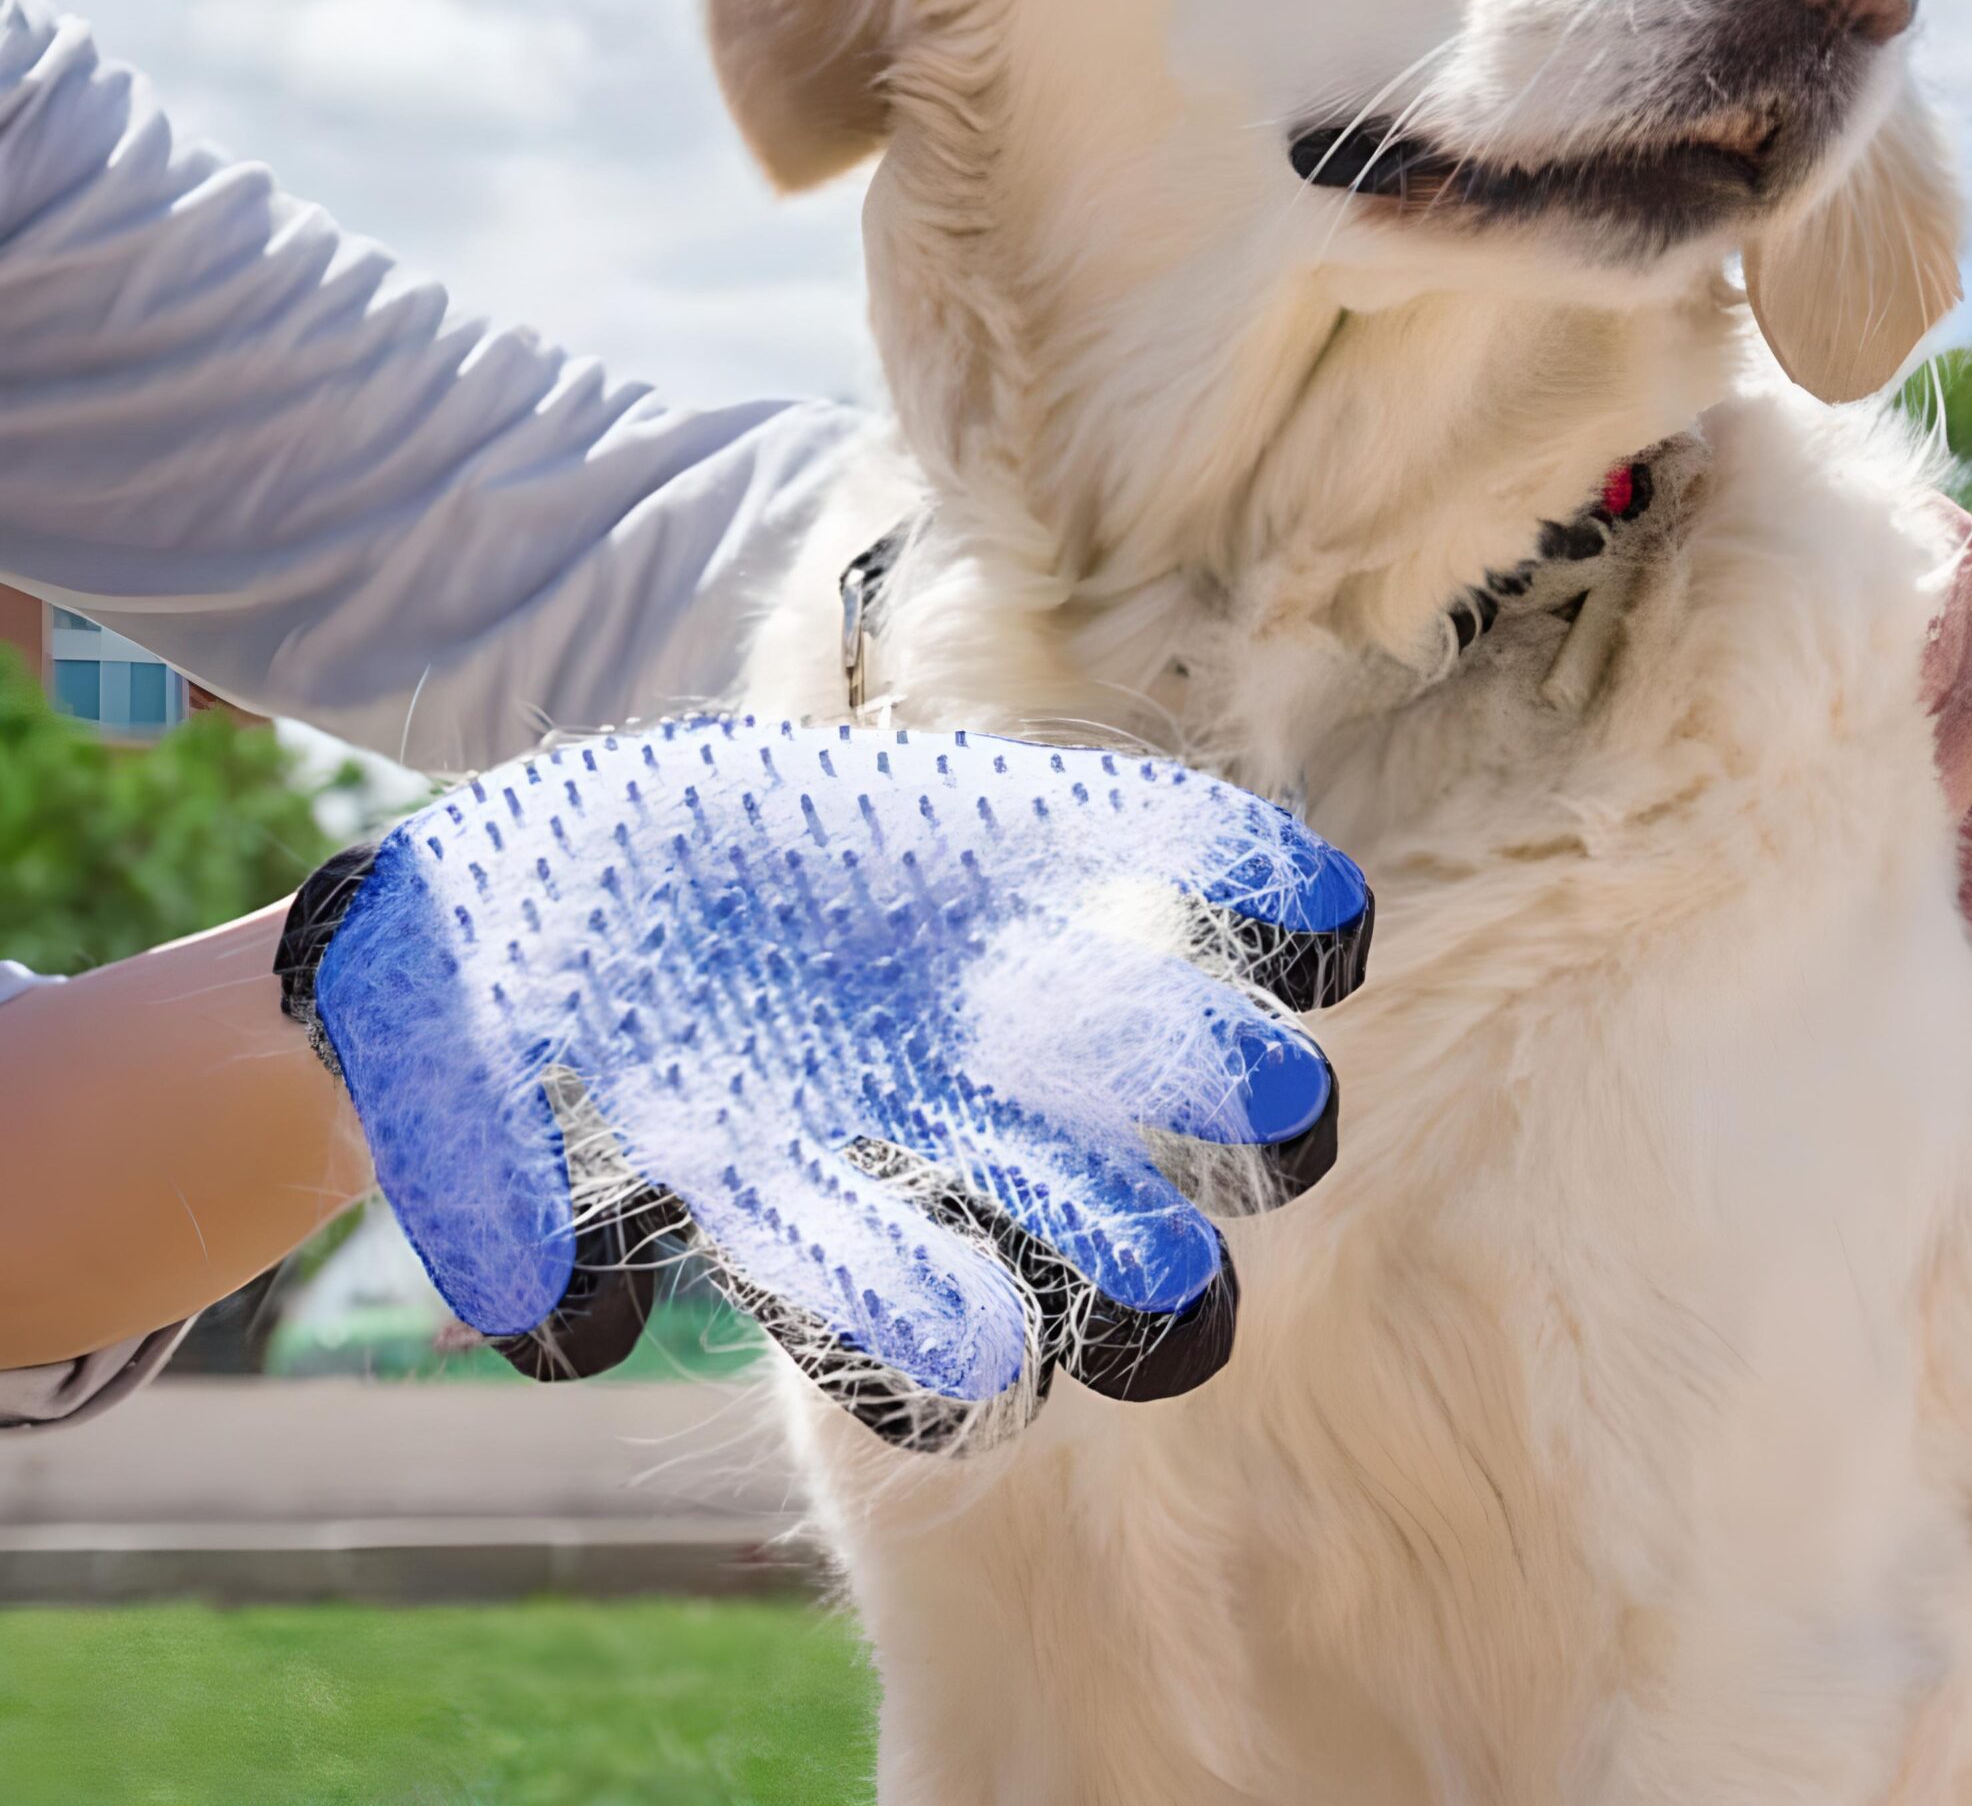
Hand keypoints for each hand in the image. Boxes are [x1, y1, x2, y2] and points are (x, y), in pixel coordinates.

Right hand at [278, 721, 1369, 1448]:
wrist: (571, 845)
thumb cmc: (499, 971)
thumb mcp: (445, 1064)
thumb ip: (476, 1172)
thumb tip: (548, 1313)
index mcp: (797, 1192)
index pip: (895, 1307)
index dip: (938, 1329)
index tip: (984, 1345)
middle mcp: (928, 1116)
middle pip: (1074, 1230)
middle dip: (1140, 1269)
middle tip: (1185, 1284)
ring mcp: (995, 979)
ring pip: (1152, 1065)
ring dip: (1227, 1086)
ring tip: (1286, 1089)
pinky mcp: (1028, 836)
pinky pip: (1166, 854)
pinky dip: (1245, 879)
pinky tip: (1316, 905)